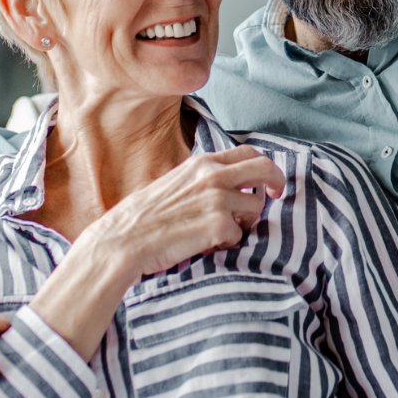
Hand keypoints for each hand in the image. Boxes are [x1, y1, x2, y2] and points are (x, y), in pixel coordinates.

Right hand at [80, 146, 285, 282]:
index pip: (249, 152)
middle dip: (276, 183)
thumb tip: (229, 183)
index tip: (267, 182)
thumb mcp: (174, 183)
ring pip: (256, 207)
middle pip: (265, 169)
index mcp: (202, 163)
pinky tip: (207, 245)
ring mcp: (218, 199)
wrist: (121, 242)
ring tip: (221, 232)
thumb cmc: (143, 218)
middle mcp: (213, 176)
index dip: (265, 166)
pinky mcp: (218, 225)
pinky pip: (239, 234)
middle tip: (275, 198)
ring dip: (245, 222)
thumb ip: (202, 179)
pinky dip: (228, 242)